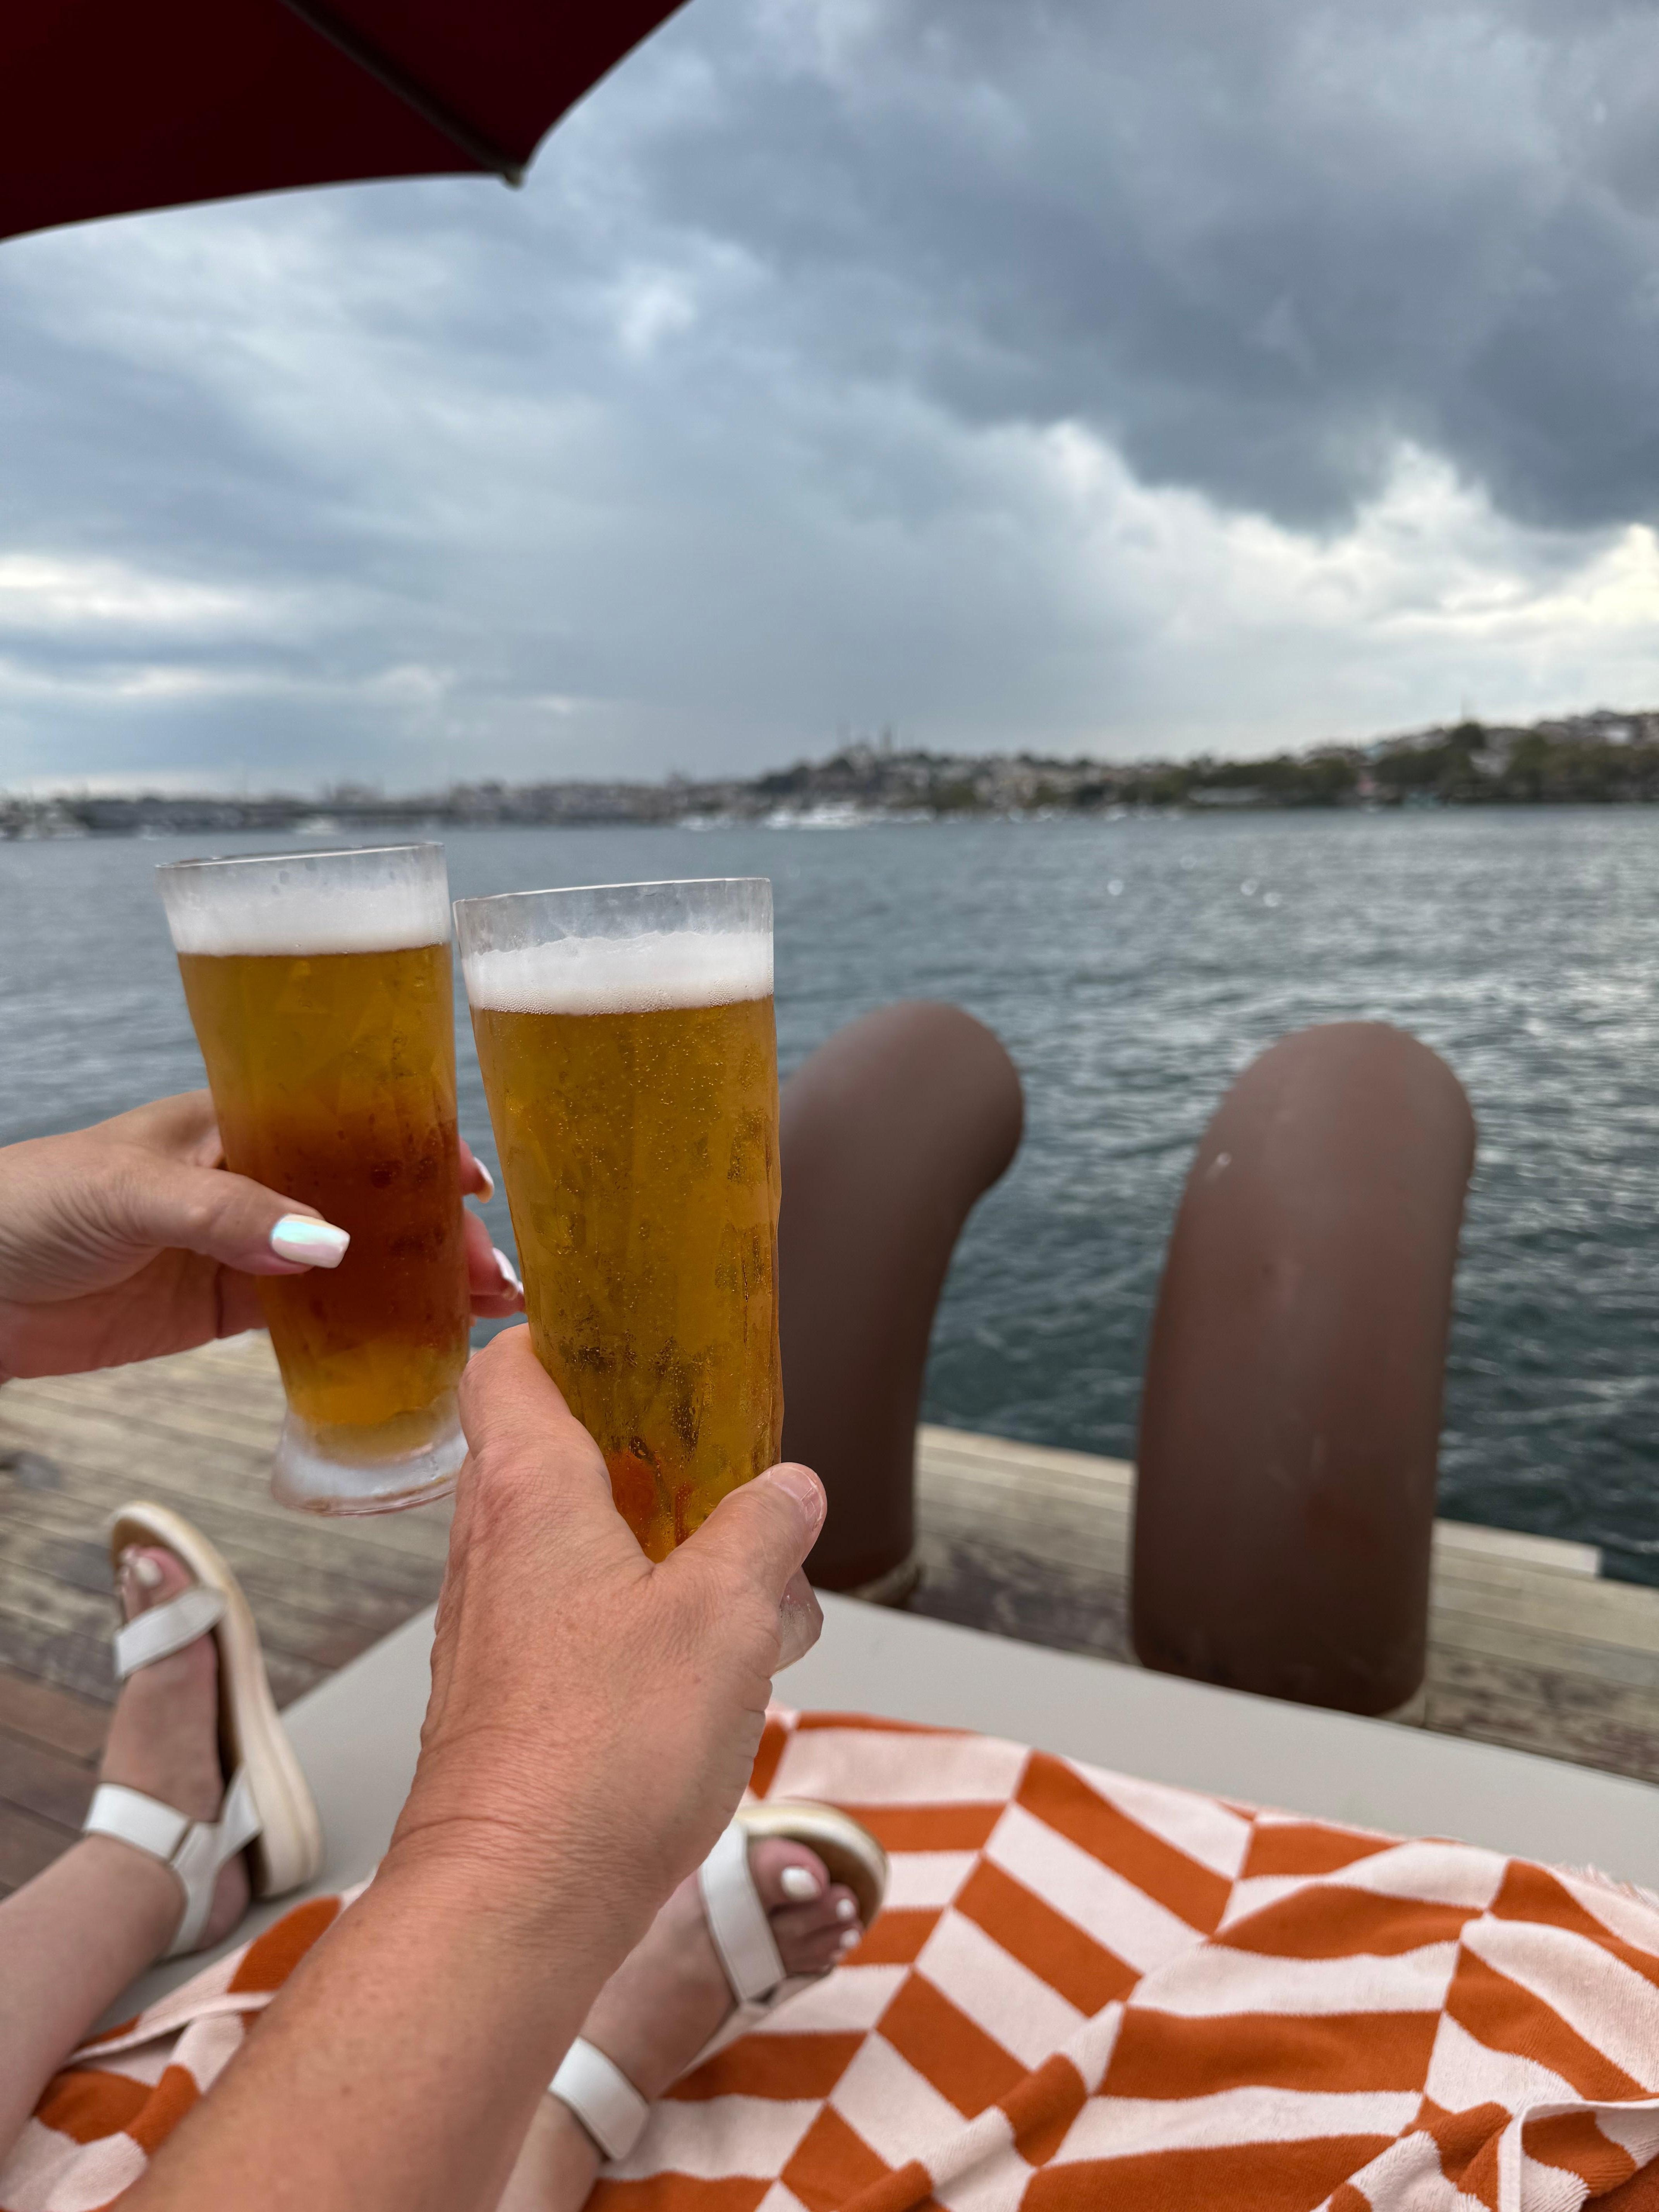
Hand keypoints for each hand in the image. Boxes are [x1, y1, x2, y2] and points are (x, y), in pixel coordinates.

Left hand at [0, 1091, 521, 1382]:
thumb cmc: (28, 1206)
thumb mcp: (130, 1191)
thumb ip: (230, 1215)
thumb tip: (333, 1246)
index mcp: (238, 1123)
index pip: (349, 1125)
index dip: (417, 1149)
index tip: (474, 1183)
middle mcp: (253, 1179)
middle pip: (366, 1199)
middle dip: (436, 1230)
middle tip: (494, 1273)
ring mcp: (242, 1245)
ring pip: (352, 1260)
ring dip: (416, 1282)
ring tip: (484, 1310)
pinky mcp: (223, 1307)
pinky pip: (312, 1318)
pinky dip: (366, 1330)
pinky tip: (415, 1344)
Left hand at [389, 1326, 825, 1938]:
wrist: (511, 1904)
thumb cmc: (604, 1753)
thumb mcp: (727, 1617)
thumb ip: (762, 1534)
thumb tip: (788, 1490)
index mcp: (528, 1492)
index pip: (508, 1367)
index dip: (561, 1336)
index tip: (632, 1339)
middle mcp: (490, 1547)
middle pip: (551, 1454)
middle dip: (643, 1457)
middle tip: (723, 1471)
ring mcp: (490, 1626)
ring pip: (571, 1546)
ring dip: (652, 1552)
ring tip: (735, 1593)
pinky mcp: (505, 1697)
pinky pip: (572, 1622)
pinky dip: (635, 1624)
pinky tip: (701, 1673)